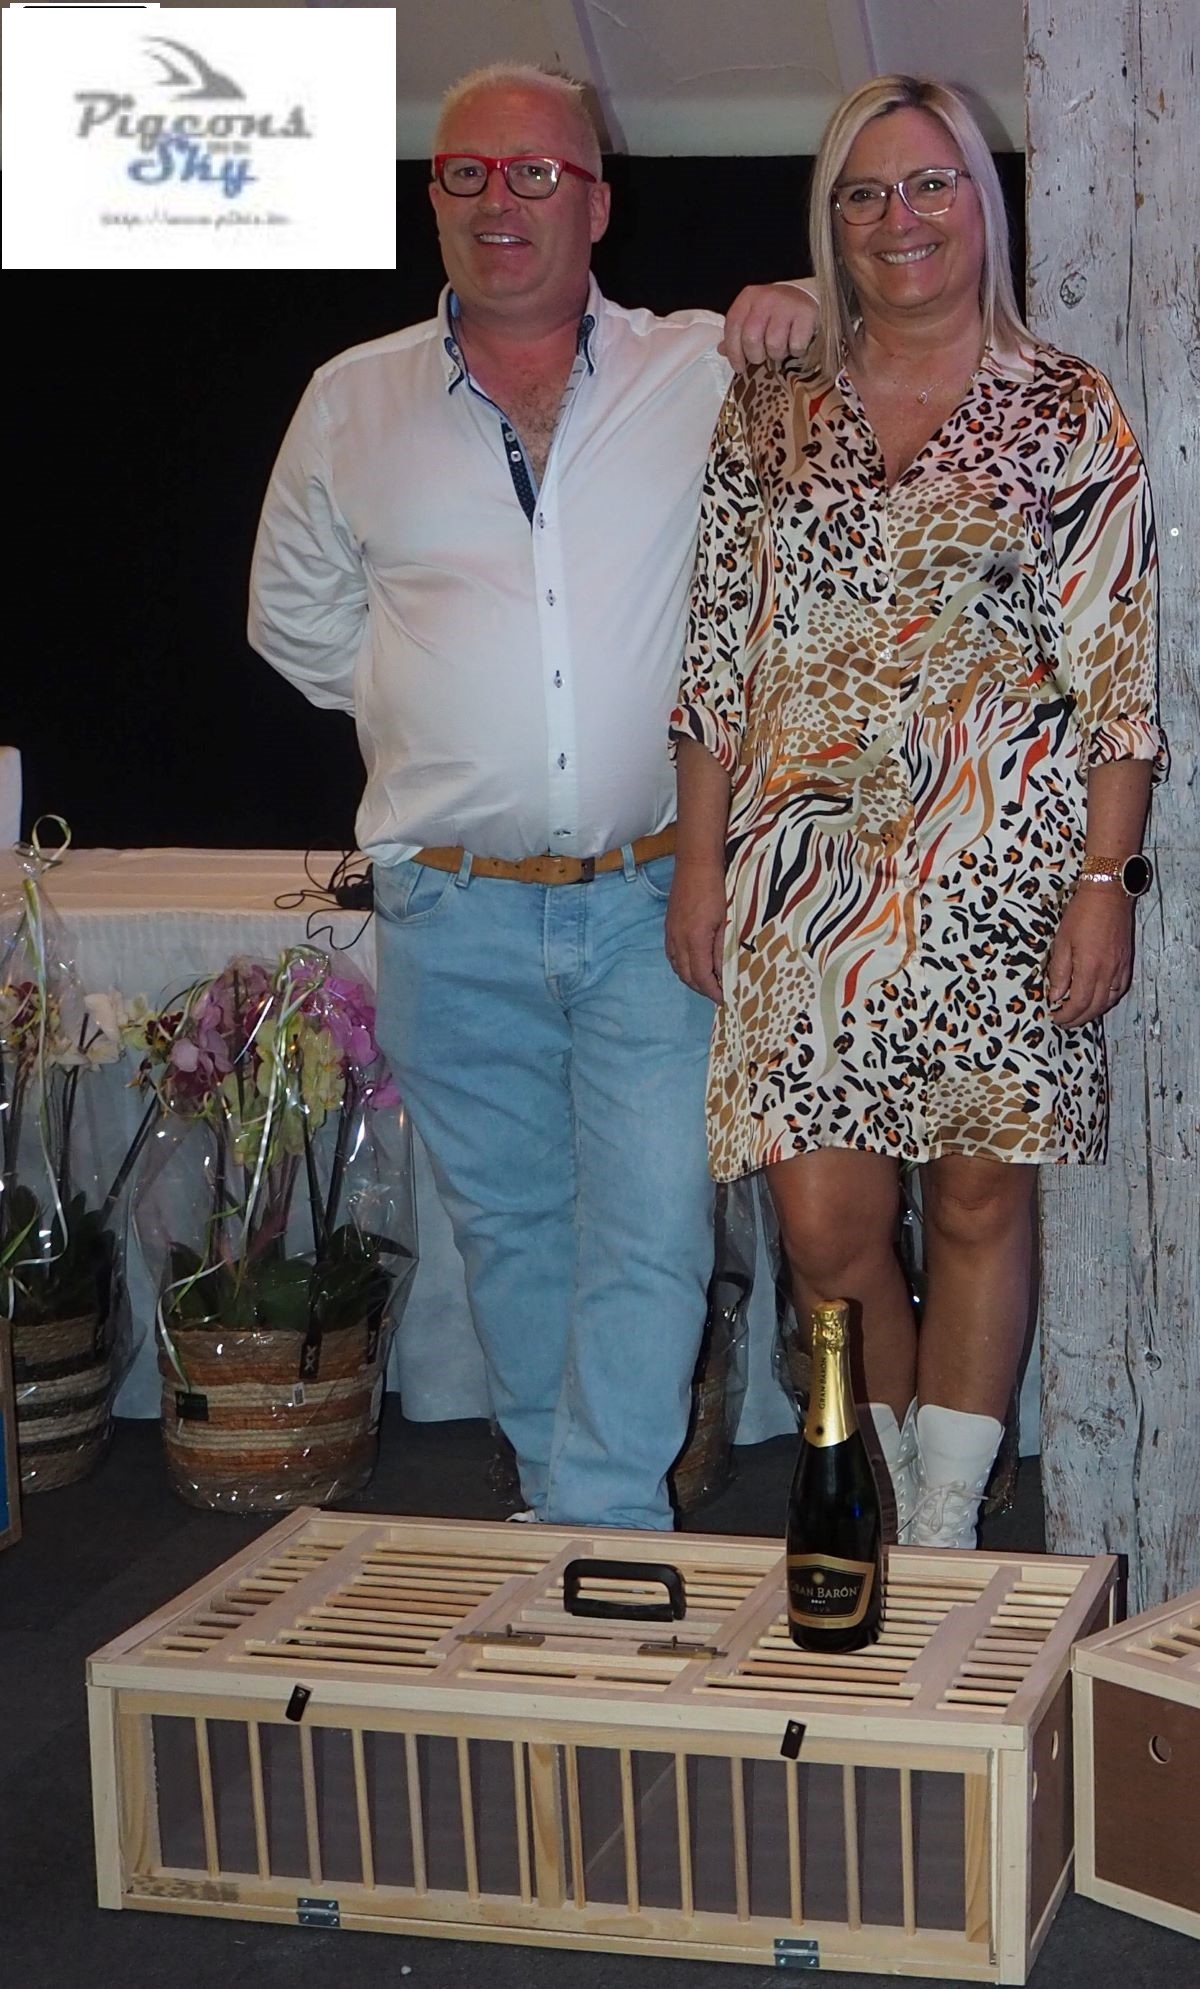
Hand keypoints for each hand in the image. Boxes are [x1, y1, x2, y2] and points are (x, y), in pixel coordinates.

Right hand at [665, 858, 726, 1002]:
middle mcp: (678, 940)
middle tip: (718, 993)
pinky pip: (672, 956)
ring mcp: (671, 934)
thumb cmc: (716, 888)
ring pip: (677, 967)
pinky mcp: (669, 927)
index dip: (712, 991)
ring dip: (691, 979)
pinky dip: (682, 967)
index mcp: (694, 940)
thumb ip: (722, 948)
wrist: (695, 864)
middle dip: (702, 989)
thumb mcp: (726, 920)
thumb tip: (724, 973)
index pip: (701, 976)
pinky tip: (692, 965)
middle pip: (687, 976)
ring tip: (707, 983)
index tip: (724, 999)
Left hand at [720, 281, 818, 372]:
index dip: (734, 352)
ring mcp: (786, 304)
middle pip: (751, 338)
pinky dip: (796, 351)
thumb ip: (738, 333)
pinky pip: (796, 345)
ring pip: (774, 344)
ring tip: (781, 350)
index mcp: (748, 298)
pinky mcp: (806, 313)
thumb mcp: (753, 317)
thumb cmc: (775, 312)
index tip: (740, 368)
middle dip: (756, 356)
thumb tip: (722, 350)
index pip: (733, 327)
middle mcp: (765, 298)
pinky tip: (795, 344)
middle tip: (763, 358)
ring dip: (777, 354)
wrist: (806, 297)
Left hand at [1045, 887, 1135, 1026]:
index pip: (1079, 1003)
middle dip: (1079, 1019)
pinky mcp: (1126, 962)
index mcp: (1090, 968)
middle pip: (1095, 1007)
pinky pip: (1119, 989)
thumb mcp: (1062, 941)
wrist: (1108, 894)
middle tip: (1064, 1021)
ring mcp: (1120, 967)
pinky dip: (1107, 1000)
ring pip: (1109, 1001)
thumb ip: (1059, 972)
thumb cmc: (1082, 914)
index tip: (1056, 1018)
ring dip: (1093, 1012)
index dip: (1067, 1015)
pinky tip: (1098, 999)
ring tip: (1079, 1014)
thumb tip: (1055, 995)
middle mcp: (1108, 972)